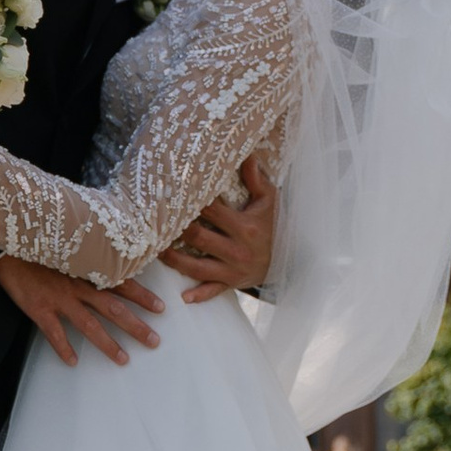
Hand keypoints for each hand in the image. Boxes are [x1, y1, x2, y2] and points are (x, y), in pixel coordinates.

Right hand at [0, 254, 164, 365]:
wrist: (7, 243)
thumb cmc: (38, 239)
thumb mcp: (68, 239)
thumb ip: (87, 249)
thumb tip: (106, 247)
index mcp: (87, 268)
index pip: (122, 283)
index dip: (142, 296)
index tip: (161, 308)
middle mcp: (78, 285)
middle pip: (113, 309)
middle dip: (135, 326)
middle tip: (154, 341)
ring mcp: (60, 299)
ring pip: (90, 325)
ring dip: (108, 344)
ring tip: (123, 359)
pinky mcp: (39, 309)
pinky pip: (54, 333)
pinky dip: (64, 348)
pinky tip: (73, 362)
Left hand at [161, 151, 276, 302]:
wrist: (293, 259)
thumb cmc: (276, 225)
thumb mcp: (270, 201)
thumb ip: (256, 179)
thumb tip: (246, 153)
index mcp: (246, 227)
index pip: (212, 212)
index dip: (193, 203)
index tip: (175, 194)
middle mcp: (238, 250)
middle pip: (199, 239)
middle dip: (178, 230)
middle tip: (158, 221)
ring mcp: (233, 270)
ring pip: (198, 268)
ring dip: (176, 261)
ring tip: (157, 251)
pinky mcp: (232, 283)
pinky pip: (213, 291)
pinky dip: (199, 295)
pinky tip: (183, 297)